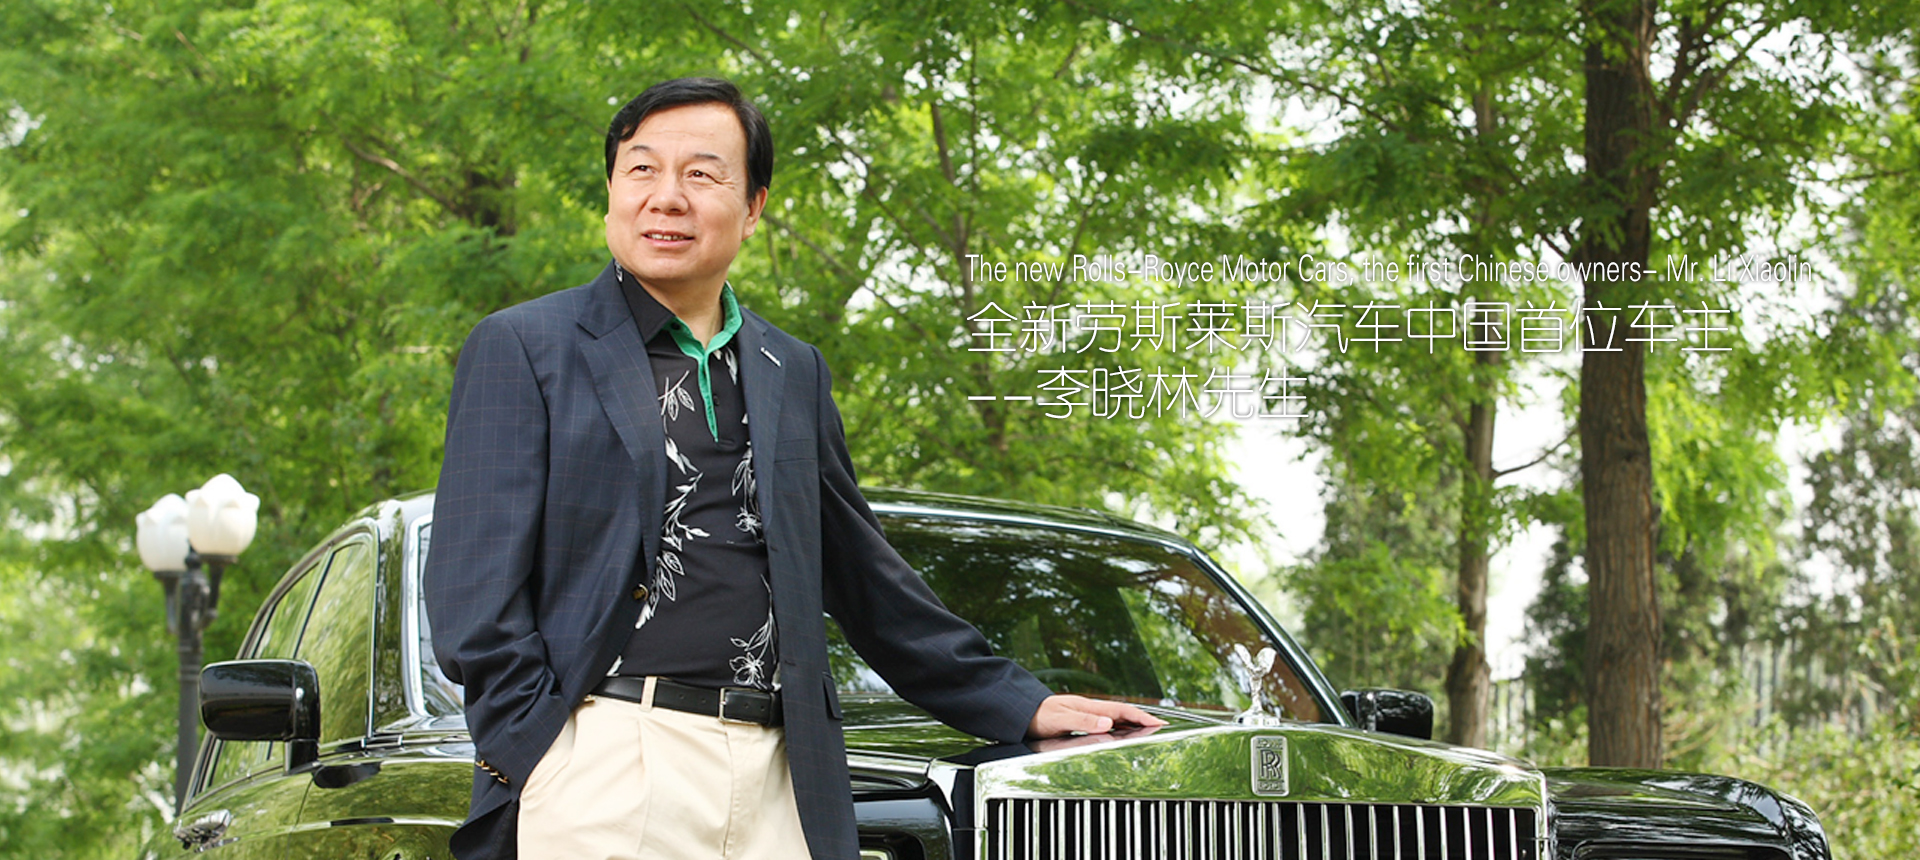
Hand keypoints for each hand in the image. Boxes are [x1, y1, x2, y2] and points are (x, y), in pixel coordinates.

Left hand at [1027, 694, 1166, 738]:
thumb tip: (1108, 724)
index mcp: (1088, 707)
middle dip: (1142, 718)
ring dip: (1132, 723)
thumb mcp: (1061, 719)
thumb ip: (1084, 722)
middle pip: (1122, 713)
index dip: (1141, 716)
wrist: (1019, 712)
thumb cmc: (1038, 715)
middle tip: (1161, 725)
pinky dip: (1118, 727)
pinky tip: (1120, 733)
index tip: (1159, 722)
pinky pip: (1105, 723)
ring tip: (1147, 729)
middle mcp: (1089, 709)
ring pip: (1115, 718)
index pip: (1121, 711)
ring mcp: (1085, 713)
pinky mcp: (1079, 720)